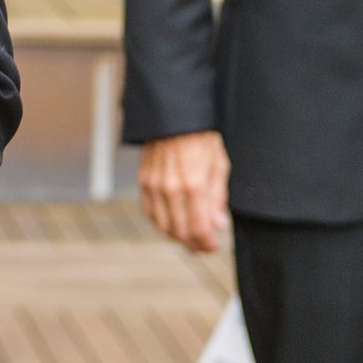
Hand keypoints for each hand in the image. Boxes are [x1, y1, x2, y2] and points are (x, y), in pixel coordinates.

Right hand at [138, 132, 230, 253]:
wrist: (174, 116)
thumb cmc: (200, 137)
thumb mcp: (219, 165)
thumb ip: (218, 198)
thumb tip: (218, 225)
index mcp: (193, 186)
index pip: (198, 229)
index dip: (207, 244)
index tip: (214, 246)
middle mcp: (170, 189)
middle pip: (180, 232)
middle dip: (193, 244)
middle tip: (203, 246)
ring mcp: (153, 186)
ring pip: (162, 225)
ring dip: (176, 236)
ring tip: (189, 237)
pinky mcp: (144, 181)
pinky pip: (149, 211)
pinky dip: (160, 222)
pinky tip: (172, 222)